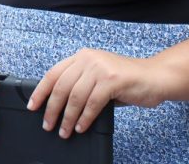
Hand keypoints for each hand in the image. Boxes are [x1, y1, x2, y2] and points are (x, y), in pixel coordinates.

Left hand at [30, 49, 167, 138]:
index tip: (32, 105)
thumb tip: (60, 106)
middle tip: (47, 124)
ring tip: (64, 131)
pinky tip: (81, 127)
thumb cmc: (127, 81)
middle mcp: (88, 59)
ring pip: (75, 96)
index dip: (40, 91)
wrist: (156, 77)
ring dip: (67, 117)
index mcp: (82, 57)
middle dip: (52, 108)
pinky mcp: (112, 80)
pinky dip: (84, 118)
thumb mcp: (99, 78)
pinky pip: (92, 103)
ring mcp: (100, 68)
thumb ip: (81, 85)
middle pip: (61, 86)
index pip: (53, 73)